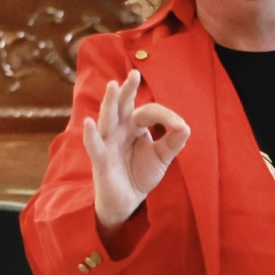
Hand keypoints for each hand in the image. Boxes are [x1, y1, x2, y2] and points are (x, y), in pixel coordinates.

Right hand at [82, 69, 194, 231]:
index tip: (179, 127)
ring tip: (112, 86)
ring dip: (109, 103)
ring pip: (107, 119)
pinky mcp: (100, 160)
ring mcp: (108, 143)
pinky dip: (90, 135)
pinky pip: (94, 145)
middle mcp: (120, 129)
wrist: (128, 200)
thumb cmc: (141, 173)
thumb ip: (174, 141)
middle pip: (122, 106)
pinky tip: (89, 123)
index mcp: (134, 125)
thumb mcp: (162, 157)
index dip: (165, 116)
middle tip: (134, 75)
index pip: (148, 112)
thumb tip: (186, 126)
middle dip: (128, 90)